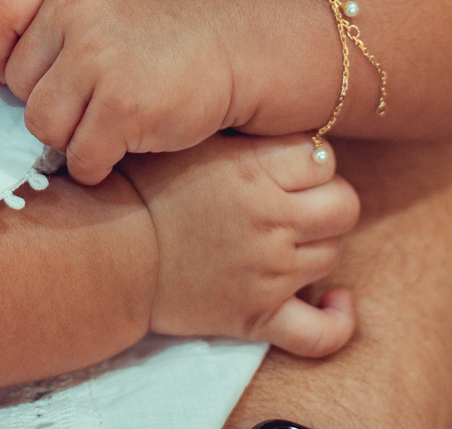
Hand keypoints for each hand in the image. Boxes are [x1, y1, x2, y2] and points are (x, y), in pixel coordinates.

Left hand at [0, 0, 246, 184]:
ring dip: (72, 136)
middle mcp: (75, 16)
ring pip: (43, 127)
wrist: (234, 38)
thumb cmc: (159, 23)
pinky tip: (123, 140)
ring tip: (107, 117)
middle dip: (51, 100)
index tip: (17, 68)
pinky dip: (97, 162)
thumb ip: (43, 12)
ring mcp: (99, 63)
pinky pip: (81, 157)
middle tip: (93, 93)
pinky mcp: (124, 109)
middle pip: (20, 86)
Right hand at [120, 133, 359, 357]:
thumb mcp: (191, 143)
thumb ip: (241, 135)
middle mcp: (269, 220)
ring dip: (318, 247)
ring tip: (289, 242)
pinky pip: (321, 332)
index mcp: (253, 170)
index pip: (323, 158)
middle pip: (344, 206)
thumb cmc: (142, 192)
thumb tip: (276, 119)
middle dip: (328, 202)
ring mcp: (268, 273)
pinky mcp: (257, 317)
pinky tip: (334, 302)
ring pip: (332, 256)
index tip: (291, 167)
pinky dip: (336, 319)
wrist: (107, 255)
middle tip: (298, 204)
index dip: (311, 161)